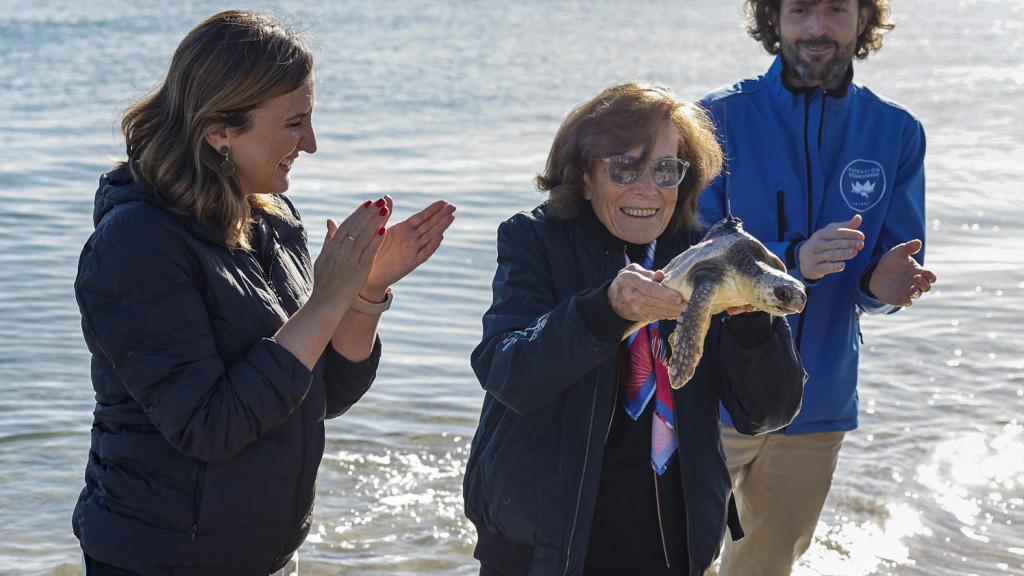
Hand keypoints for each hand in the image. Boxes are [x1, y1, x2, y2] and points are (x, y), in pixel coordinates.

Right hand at [310, 199, 390, 313]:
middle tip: (380, 201)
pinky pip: (368, 252)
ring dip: (375, 222)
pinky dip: (376, 241)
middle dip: (369, 212)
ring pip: (364, 236)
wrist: (325, 303)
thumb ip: (329, 240)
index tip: (368, 203)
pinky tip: (384, 230)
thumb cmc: (324, 283)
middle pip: (356, 226)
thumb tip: (330, 222)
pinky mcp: (358, 270)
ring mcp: (349, 259)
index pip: (347, 225)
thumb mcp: (323, 258)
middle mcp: (340, 250)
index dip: (359, 213)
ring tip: (386, 210)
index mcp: (332, 247)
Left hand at [361, 196, 455, 299]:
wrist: (369, 273)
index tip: (444, 202)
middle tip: (453, 206)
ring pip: (430, 236)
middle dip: (441, 216)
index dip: (433, 210)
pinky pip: (423, 253)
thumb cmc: (372, 250)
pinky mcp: (411, 263)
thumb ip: (385, 214)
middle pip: (429, 225)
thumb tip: (387, 196)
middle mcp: (411, 239)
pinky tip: (440, 237)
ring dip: (440, 227)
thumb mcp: (378, 229)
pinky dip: (432, 245)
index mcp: (404, 229)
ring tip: (451, 216)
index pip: (422, 217)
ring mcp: (412, 250)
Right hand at [608, 265, 685, 323]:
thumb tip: (662, 274)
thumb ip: (648, 272)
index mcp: (628, 280)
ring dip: (673, 311)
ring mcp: (634, 308)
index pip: (648, 288)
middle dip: (673, 304)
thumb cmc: (627, 280)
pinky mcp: (639, 316)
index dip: (664, 293)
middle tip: (689, 303)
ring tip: (687, 308)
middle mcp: (630, 295)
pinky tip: (678, 312)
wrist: (612, 299)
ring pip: (657, 311)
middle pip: (655, 301)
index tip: (677, 297)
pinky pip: (656, 316)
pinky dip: (668, 315)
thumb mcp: (633, 270)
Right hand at [799, 214, 865, 279]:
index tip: (861, 236)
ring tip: (854, 252)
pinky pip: (825, 267)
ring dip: (843, 253)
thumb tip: (858, 217)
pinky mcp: (814, 268)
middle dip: (848, 243)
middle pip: (835, 243)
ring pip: (831, 255)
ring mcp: (814, 256)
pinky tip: (842, 266)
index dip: (849, 234)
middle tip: (861, 244)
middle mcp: (816, 244)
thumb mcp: (829, 234)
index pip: (837, 232)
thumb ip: (844, 227)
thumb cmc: (821, 244)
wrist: (802, 259)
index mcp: (821, 234)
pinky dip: (834, 267)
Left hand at [867, 239, 936, 306]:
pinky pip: (906, 303)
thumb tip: (918, 242)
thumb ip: (908, 247)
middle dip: (924, 284)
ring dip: (916, 292)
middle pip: (926, 287)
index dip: (930, 276)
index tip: (925, 272)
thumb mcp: (898, 252)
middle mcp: (915, 283)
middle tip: (917, 278)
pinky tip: (904, 297)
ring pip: (917, 295)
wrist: (875, 272)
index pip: (930, 277)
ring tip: (911, 288)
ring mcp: (907, 291)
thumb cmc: (891, 262)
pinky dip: (907, 301)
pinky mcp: (899, 298)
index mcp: (919, 272)